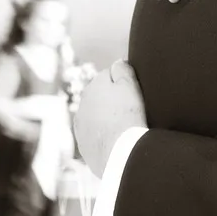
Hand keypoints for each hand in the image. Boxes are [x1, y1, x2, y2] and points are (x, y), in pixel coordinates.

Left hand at [74, 60, 146, 177]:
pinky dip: (103, 133)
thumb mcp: (130, 85)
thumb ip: (122, 69)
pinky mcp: (83, 143)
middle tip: (132, 108)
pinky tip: (117, 138)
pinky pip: (95, 133)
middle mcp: (82, 102)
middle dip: (113, 99)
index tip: (136, 91)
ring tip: (125, 125)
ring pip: (97, 114)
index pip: (111, 74)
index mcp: (94, 85)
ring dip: (107, 116)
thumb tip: (117, 62)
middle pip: (102, 95)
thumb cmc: (127, 115)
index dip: (125, 82)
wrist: (120, 152)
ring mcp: (80, 124)